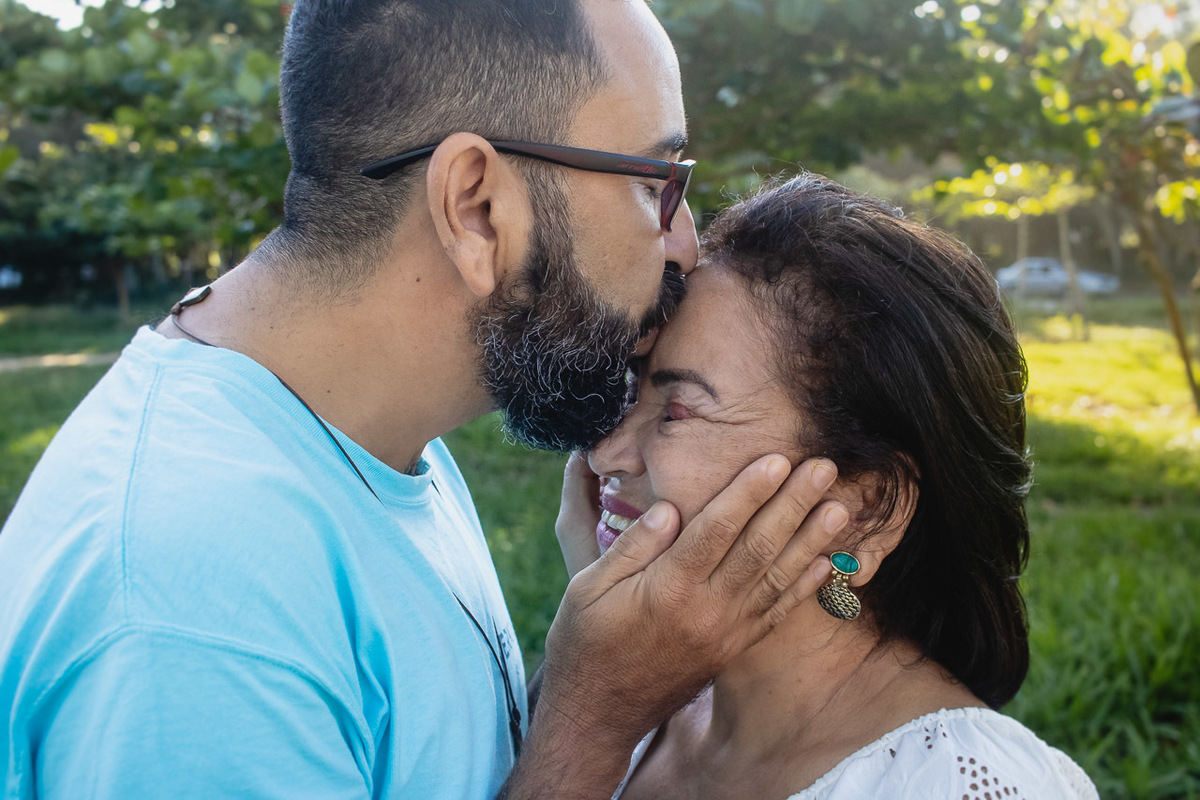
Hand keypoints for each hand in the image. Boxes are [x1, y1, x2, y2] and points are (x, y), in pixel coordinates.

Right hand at [507, 455, 846, 798]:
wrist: (599, 713)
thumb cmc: (586, 642)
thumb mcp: (588, 587)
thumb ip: (632, 546)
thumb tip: (669, 508)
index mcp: (668, 588)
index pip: (717, 529)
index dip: (749, 491)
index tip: (777, 458)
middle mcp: (706, 610)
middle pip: (759, 547)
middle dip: (793, 503)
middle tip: (824, 468)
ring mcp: (726, 633)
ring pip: (776, 578)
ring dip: (811, 541)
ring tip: (840, 508)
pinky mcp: (733, 649)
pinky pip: (776, 613)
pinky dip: (803, 586)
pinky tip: (825, 562)